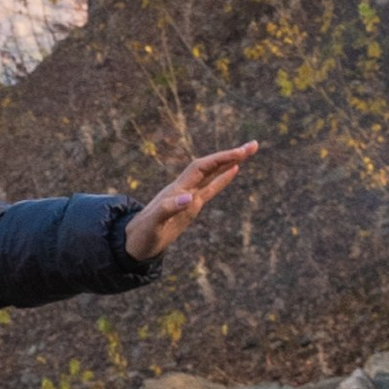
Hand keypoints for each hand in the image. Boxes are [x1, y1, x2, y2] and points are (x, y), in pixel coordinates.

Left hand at [122, 139, 258, 263]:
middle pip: (210, 166)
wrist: (134, 243)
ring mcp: (189, 196)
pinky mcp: (191, 206)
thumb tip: (189, 198)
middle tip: (254, 145)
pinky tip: (234, 170)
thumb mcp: (154, 224)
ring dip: (230, 163)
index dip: (220, 158)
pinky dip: (222, 179)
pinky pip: (210, 188)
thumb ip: (168, 210)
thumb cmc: (142, 234)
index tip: (240, 152)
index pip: (202, 167)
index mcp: (177, 190)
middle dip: (232, 155)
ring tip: (248, 152)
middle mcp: (184, 188)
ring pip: (213, 175)